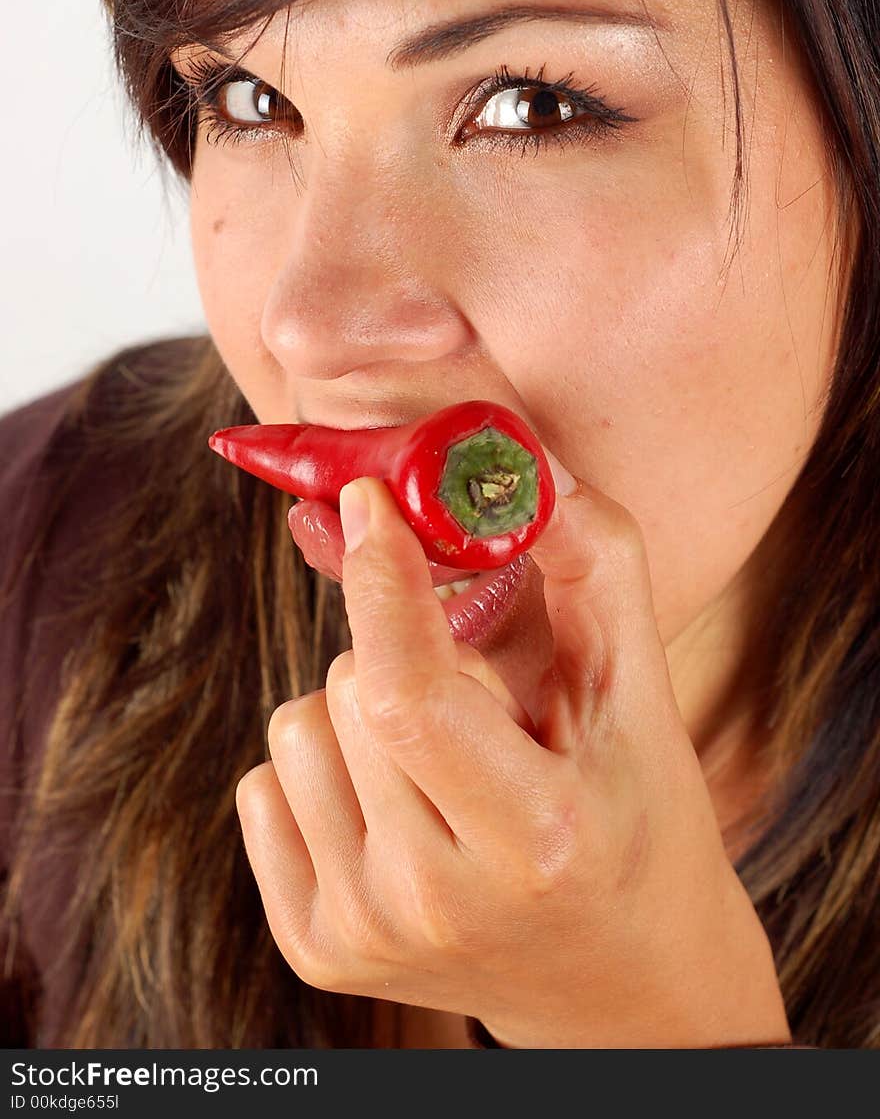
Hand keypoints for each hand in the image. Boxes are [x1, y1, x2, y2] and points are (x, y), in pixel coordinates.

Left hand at [235, 470, 790, 1047]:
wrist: (621, 983)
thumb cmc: (641, 819)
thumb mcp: (642, 695)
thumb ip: (596, 567)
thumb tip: (523, 463)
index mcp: (533, 840)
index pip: (407, 693)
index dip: (378, 583)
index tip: (369, 502)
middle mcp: (433, 902)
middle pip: (348, 690)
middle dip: (404, 651)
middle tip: (481, 699)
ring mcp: (365, 935)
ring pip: (295, 728)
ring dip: (357, 708)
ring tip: (440, 756)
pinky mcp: (316, 950)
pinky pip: (262, 785)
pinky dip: (322, 763)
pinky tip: (395, 800)